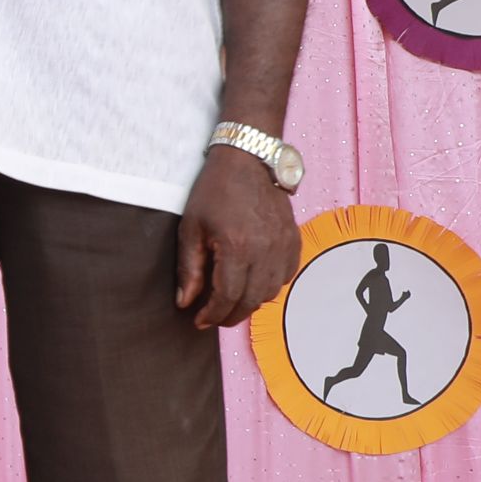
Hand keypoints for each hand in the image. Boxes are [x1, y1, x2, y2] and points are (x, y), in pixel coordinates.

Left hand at [177, 145, 299, 329]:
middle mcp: (266, 250)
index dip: (213, 314)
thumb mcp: (191, 228)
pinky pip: (287, 275)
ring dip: (251, 302)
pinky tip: (253, 282)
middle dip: (231, 315)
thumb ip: (189, 269)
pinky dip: (270, 285)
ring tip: (231, 301)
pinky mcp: (295, 239)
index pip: (228, 297)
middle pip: (252, 300)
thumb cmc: (215, 191)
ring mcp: (284, 245)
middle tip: (214, 318)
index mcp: (237, 247)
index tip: (200, 321)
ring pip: (271, 291)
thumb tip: (185, 302)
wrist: (249, 161)